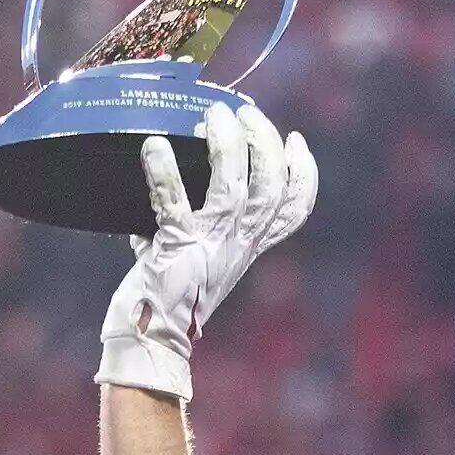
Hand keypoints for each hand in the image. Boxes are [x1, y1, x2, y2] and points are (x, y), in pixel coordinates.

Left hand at [96, 103, 317, 401]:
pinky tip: (154, 146)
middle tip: (246, 114)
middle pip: (271, 190)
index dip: (303, 174)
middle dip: (265, 145)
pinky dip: (164, 172)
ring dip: (227, 147)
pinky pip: (173, 204)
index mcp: (248, 247)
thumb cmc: (169, 295)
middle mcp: (237, 245)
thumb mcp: (195, 254)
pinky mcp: (176, 250)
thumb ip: (192, 217)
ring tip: (214, 117)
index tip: (296, 142)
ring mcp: (209, 247)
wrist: (151, 340)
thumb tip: (168, 172)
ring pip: (234, 190)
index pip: (293, 211)